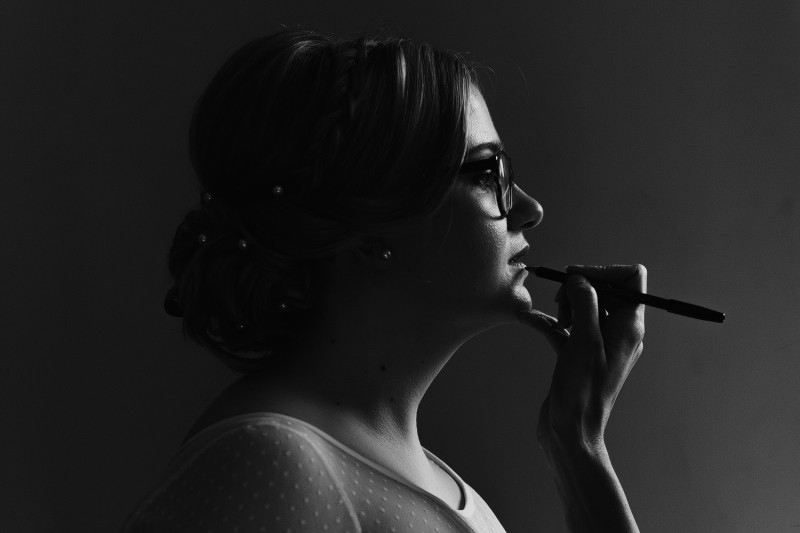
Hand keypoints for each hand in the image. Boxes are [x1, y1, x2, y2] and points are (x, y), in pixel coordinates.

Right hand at [518, 264, 645, 451]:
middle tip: (562, 301)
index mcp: (629, 327)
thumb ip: (585, 303)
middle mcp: (617, 332)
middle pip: (602, 290)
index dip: (603, 272)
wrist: (570, 433)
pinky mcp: (577, 355)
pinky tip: (527, 318)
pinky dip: (548, 321)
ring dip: (563, 305)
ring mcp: (597, 344)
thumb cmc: (583, 393)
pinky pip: (564, 328)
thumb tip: (578, 279)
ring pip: (582, 307)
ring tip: (554, 319)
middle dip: (578, 288)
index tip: (576, 278)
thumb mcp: (585, 341)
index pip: (630, 280)